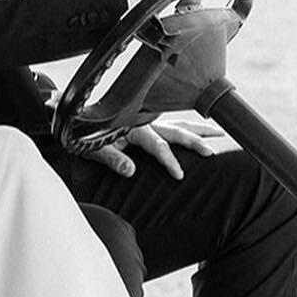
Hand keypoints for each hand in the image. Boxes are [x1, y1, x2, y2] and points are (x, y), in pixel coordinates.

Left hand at [88, 118, 225, 179]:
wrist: (76, 120)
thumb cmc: (84, 135)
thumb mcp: (94, 149)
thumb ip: (112, 158)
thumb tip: (130, 171)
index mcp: (135, 128)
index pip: (158, 146)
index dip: (170, 161)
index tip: (180, 175)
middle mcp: (146, 123)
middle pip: (176, 131)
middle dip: (196, 141)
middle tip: (211, 152)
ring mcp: (149, 123)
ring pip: (179, 124)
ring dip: (200, 129)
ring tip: (220, 133)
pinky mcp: (149, 125)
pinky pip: (173, 124)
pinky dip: (189, 126)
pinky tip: (201, 130)